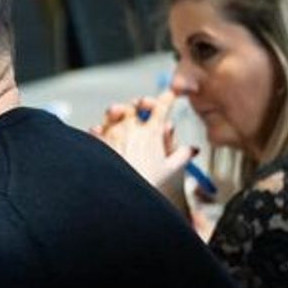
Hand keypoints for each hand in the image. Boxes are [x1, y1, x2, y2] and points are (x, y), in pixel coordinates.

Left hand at [90, 90, 194, 204]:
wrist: (119, 193)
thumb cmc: (145, 181)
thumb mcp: (169, 169)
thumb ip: (182, 156)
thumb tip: (192, 150)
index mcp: (150, 132)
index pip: (161, 107)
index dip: (167, 98)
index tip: (170, 95)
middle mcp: (130, 128)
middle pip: (135, 105)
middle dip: (140, 103)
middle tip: (143, 105)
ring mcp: (112, 133)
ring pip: (113, 113)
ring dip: (118, 111)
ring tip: (120, 113)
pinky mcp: (97, 141)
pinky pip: (96, 130)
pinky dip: (99, 129)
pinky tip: (99, 131)